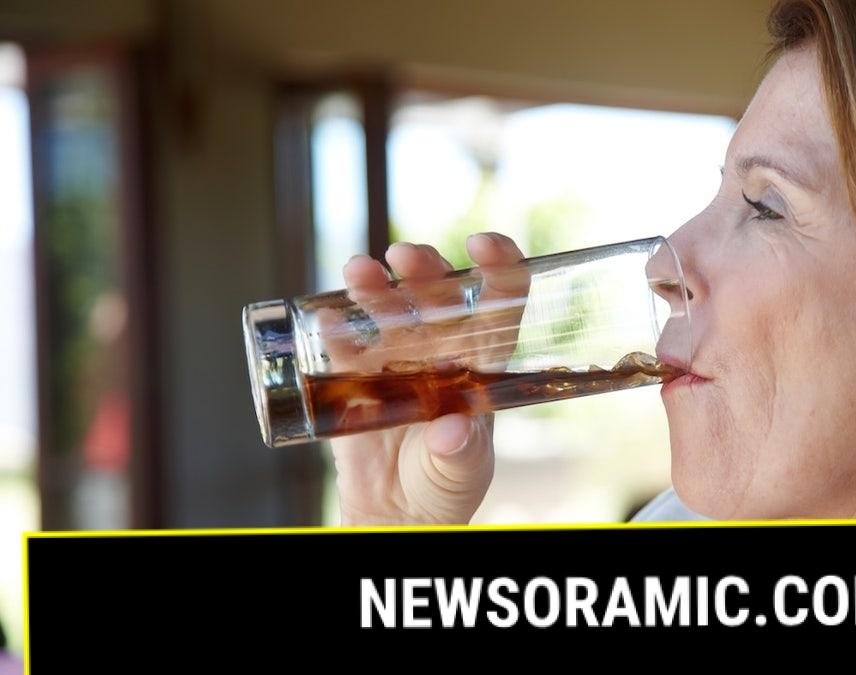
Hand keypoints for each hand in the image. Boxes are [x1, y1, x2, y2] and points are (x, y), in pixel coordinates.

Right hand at [327, 233, 527, 524]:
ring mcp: (395, 357)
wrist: (397, 511)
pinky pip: (343, 343)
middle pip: (437, 293)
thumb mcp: (462, 470)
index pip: (500, 301)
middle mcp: (440, 349)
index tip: (484, 245)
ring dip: (374, 286)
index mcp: (480, 361)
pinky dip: (335, 328)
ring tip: (359, 272)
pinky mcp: (354, 375)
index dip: (499, 265)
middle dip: (424, 267)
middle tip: (406, 257)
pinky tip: (328, 317)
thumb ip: (461, 450)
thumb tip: (453, 428)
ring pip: (387, 307)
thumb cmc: (444, 484)